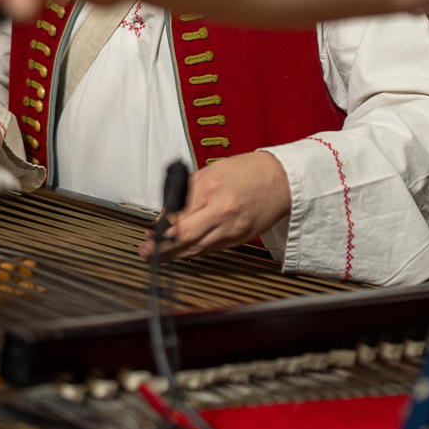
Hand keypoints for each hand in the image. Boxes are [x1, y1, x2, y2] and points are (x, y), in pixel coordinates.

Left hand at [137, 153, 290, 261]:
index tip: (149, 231)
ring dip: (175, 254)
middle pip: (184, 236)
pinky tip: (183, 252)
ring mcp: (231, 228)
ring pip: (196, 249)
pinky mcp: (239, 239)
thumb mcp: (212, 171)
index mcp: (210, 189)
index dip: (159, 227)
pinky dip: (194, 252)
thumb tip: (166, 213)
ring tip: (158, 256)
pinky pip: (210, 250)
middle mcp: (220, 211)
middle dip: (161, 247)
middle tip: (145, 251)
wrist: (282, 180)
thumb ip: (187, 192)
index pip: (177, 214)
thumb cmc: (248, 171)